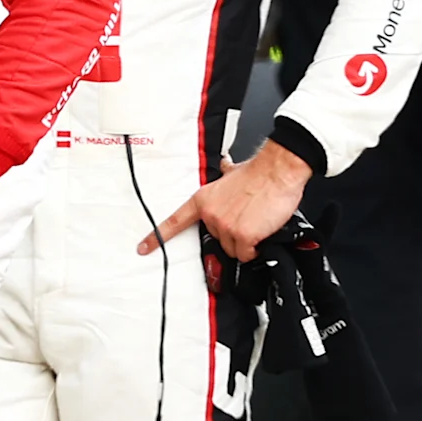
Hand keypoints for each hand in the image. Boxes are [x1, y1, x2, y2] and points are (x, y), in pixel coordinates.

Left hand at [140, 139, 311, 264]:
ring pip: (233, 249)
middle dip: (232, 233)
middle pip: (217, 238)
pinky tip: (261, 232)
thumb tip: (225, 166)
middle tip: (247, 218)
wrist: (277, 171)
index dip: (157, 237)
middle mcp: (211, 214)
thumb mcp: (234, 172)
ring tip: (256, 222)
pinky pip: (246, 254)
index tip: (143, 248)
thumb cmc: (259, 173)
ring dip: (245, 241)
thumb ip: (226, 174)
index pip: (175, 221)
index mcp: (204, 199)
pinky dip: (254, 248)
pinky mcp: (242, 236)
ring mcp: (225, 226)